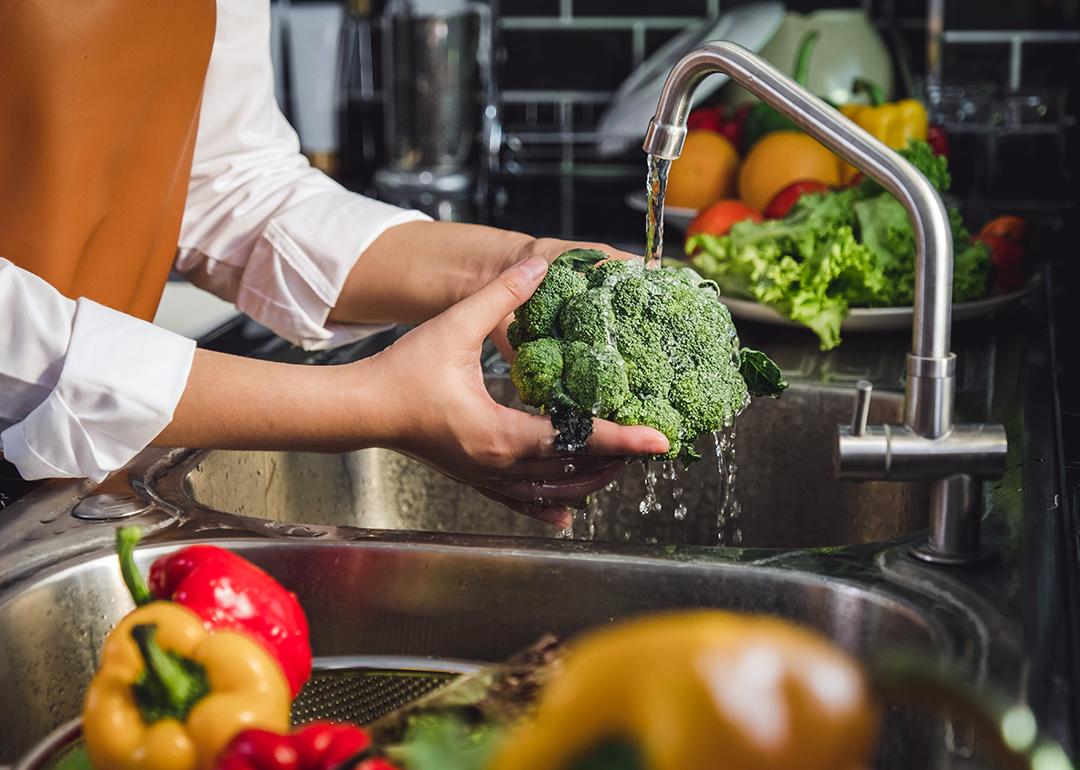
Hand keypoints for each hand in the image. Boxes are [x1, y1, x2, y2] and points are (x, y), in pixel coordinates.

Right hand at [362, 257, 668, 526]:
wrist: (362, 409)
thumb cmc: (403, 372)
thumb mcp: (455, 327)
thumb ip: (501, 296)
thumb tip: (538, 266)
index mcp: (501, 433)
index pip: (579, 439)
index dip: (625, 440)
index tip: (660, 441)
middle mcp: (500, 464)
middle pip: (575, 471)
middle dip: (617, 461)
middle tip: (648, 445)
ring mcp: (487, 476)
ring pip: (553, 492)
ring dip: (589, 481)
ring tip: (620, 468)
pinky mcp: (475, 477)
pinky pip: (520, 501)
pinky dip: (549, 506)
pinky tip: (566, 514)